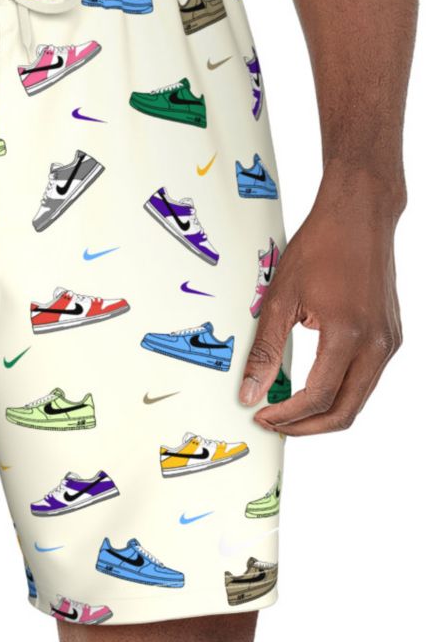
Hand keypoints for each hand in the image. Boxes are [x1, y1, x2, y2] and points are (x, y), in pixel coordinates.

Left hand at [239, 187, 401, 434]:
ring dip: (324, 411)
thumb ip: (264, 350)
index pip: (318, 397)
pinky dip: (340, 391)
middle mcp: (378, 344)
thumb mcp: (279, 298)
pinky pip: (366, 378)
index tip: (261, 417)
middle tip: (273, 423)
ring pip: (359, 398)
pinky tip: (310, 384)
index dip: (287, 416)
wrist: (359, 214)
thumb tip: (250, 392)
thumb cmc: (319, 246)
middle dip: (307, 426)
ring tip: (286, 408)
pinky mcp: (391, 335)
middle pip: (346, 411)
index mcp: (349, 334)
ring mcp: (390, 341)